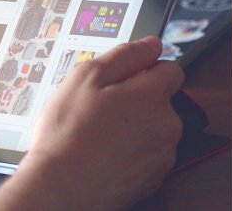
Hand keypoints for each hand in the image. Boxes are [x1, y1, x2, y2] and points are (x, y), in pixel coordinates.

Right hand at [0, 37, 184, 209]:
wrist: (61, 186)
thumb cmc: (68, 134)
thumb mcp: (85, 78)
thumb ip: (124, 56)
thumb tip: (150, 45)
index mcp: (152, 95)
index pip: (169, 67)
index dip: (144, 68)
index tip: (122, 77)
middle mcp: (167, 124)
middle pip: (160, 99)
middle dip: (135, 99)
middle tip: (99, 107)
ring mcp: (162, 153)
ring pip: (153, 127)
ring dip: (133, 126)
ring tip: (97, 132)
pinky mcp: (154, 177)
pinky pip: (147, 153)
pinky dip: (130, 150)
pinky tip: (103, 152)